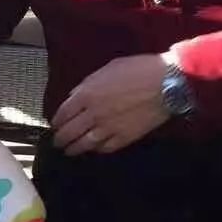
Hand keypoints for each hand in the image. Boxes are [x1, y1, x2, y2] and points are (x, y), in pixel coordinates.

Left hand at [52, 54, 170, 155]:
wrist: (167, 83)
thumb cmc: (138, 69)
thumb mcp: (107, 69)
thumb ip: (88, 84)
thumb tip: (76, 96)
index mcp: (86, 95)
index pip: (63, 113)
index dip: (56, 121)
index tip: (55, 125)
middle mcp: (93, 114)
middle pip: (69, 132)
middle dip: (60, 139)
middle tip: (57, 142)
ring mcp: (108, 128)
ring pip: (84, 144)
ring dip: (73, 149)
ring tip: (69, 151)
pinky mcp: (124, 138)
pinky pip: (105, 148)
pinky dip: (96, 150)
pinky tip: (94, 149)